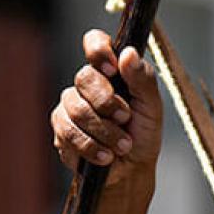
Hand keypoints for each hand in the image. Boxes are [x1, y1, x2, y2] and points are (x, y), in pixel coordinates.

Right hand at [51, 29, 162, 186]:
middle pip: (84, 78)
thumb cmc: (143, 135)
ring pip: (76, 108)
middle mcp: (87, 85)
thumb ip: (143, 81)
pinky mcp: (60, 129)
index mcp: (110, 73)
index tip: (112, 68)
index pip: (94, 43)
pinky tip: (106, 156)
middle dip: (108, 102)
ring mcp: (70, 106)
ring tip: (122, 145)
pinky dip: (92, 146)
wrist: (131, 171)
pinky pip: (68, 132)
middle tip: (126, 118)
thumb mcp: (152, 109)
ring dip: (105, 131)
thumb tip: (130, 54)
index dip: (98, 49)